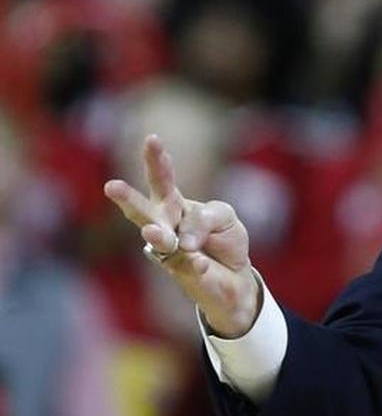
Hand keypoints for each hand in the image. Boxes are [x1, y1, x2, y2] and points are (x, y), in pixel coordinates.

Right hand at [104, 135, 260, 338]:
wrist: (235, 276)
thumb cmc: (223, 239)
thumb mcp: (224, 217)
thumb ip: (206, 218)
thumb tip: (183, 241)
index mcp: (171, 203)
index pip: (162, 179)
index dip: (156, 161)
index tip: (152, 139)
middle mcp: (163, 224)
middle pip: (143, 209)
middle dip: (128, 198)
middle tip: (112, 187)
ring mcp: (168, 250)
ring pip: (158, 239)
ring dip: (156, 235)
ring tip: (152, 232)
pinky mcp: (180, 272)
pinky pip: (186, 265)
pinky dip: (195, 263)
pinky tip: (202, 263)